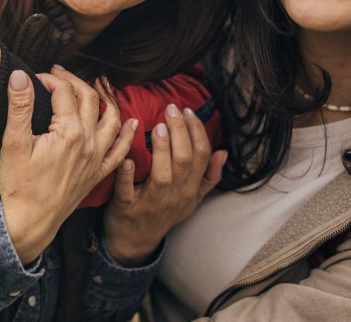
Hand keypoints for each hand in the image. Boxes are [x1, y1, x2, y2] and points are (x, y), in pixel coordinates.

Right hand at [0, 68, 136, 263]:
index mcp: (68, 132)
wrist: (30, 222)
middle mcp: (88, 143)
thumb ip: (19, 106)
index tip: (33, 77)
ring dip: (108, 99)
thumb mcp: (13, 143)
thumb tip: (20, 76)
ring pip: (111, 120)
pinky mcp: (97, 173)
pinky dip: (128, 135)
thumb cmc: (19, 185)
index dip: (49, 79)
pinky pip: (120, 151)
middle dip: (74, 81)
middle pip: (89, 100)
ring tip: (101, 85)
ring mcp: (96, 159)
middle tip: (59, 73)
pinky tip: (133, 124)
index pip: (63, 92)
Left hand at [101, 104, 225, 266]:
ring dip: (161, 150)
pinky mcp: (127, 208)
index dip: (197, 131)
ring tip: (158, 127)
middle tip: (171, 109)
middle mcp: (174, 196)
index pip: (201, 156)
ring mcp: (151, 203)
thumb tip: (223, 152)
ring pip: (162, 175)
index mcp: (190, 189)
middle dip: (180, 132)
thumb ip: (209, 176)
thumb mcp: (192, 198)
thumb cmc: (163, 213)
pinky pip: (128, 191)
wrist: (135, 242)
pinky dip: (127, 176)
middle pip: (184, 161)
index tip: (188, 111)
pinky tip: (128, 159)